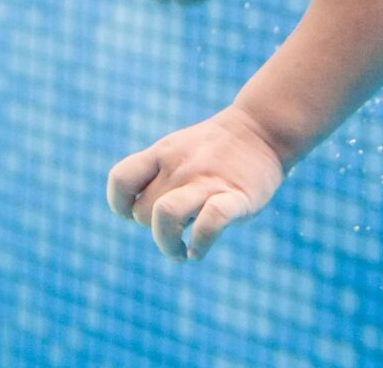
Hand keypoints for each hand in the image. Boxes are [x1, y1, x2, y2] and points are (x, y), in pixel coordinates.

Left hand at [105, 106, 285, 262]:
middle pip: (143, 212)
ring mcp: (207, 181)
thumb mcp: (177, 149)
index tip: (134, 214)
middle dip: (153, 231)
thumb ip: (155, 175)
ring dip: (167, 245)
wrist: (262, 130)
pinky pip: (209, 223)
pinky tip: (198, 251)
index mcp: (162, 154)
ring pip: (166, 215)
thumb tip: (133, 212)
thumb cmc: (215, 148)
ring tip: (180, 253)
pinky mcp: (236, 197)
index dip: (120, 205)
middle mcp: (180, 166)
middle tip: (175, 232)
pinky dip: (199, 244)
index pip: (121, 180)